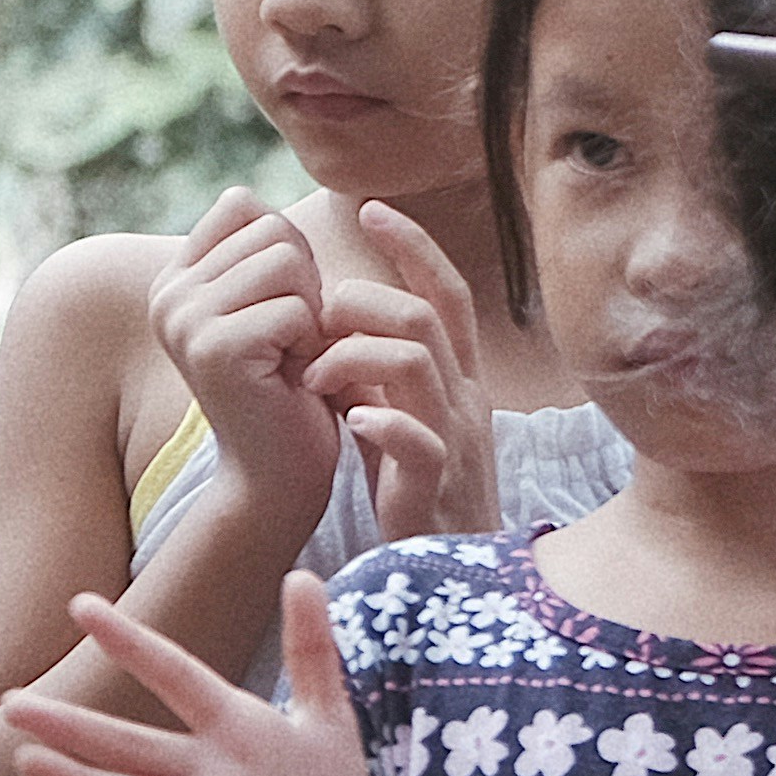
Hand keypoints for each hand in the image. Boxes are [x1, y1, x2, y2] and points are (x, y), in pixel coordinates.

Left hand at [0, 578, 379, 775]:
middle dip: (68, 723)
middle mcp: (219, 775)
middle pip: (130, 744)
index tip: (81, 606)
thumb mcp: (332, 718)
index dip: (128, 640)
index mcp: (243, 729)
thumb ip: (311, 648)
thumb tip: (301, 575)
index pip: (175, 673)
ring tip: (22, 761)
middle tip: (9, 703)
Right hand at [148, 190, 343, 518]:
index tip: (282, 311)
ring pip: (287, 264)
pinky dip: (314, 344)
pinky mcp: (211, 349)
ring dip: (313, 314)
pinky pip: (295, 310)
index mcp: (176, 277)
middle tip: (293, 342)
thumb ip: (259, 251)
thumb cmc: (294, 386)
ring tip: (293, 358)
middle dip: (307, 285)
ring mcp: (182, 319)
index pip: (246, 207)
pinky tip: (295, 379)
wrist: (281, 471)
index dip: (290, 255)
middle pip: (274, 231)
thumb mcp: (274, 306)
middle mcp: (167, 294)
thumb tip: (244, 193)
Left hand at [307, 199, 502, 540]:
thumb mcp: (400, 411)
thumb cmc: (416, 487)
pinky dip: (378, 421)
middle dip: (360, 302)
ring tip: (314, 380)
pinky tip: (350, 424)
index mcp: (455, 377)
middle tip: (314, 323)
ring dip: (351, 356)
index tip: (371, 208)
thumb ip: (377, 367)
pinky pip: (416, 437)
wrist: (452, 568)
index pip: (444, 293)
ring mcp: (452, 438)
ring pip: (415, 361)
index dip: (412, 246)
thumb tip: (332, 317)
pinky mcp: (434, 484)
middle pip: (423, 314)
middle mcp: (462, 397)